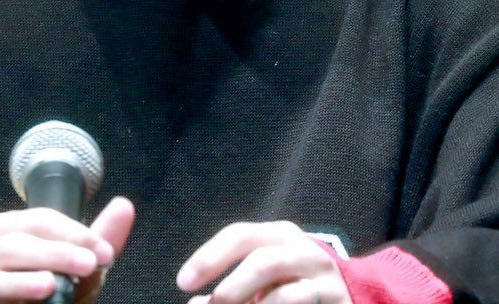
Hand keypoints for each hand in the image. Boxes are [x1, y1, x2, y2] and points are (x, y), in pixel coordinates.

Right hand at [0, 195, 134, 302]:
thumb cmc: (45, 297)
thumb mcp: (77, 271)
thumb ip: (99, 239)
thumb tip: (125, 205)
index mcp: (14, 227)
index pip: (44, 218)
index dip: (77, 231)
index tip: (106, 253)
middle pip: (27, 231)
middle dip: (64, 246)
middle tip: (93, 263)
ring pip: (6, 252)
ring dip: (42, 260)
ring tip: (65, 276)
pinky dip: (17, 285)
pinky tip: (43, 288)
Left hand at [175, 220, 351, 303]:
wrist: (349, 296)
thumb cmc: (292, 281)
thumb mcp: (263, 274)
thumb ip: (232, 284)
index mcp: (281, 234)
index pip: (240, 235)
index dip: (209, 257)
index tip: (182, 282)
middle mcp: (305, 250)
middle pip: (262, 261)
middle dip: (231, 288)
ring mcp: (324, 280)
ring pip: (283, 295)